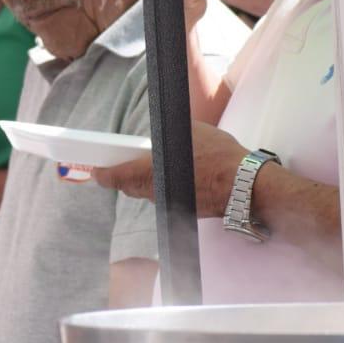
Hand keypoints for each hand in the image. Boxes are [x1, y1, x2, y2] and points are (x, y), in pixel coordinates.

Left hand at [92, 121, 248, 217]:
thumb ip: (166, 136)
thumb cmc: (218, 155)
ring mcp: (170, 203)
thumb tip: (158, 137)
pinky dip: (166, 189)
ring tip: (153, 168)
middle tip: (123, 165)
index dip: (103, 174)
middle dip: (124, 177)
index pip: (114, 177)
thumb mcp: (189, 132)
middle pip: (129, 188)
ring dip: (145, 183)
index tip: (97, 170)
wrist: (246, 185)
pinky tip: (177, 178)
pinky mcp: (184, 211)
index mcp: (149, 171)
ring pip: (148, 194)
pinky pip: (167, 199)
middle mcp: (156, 191)